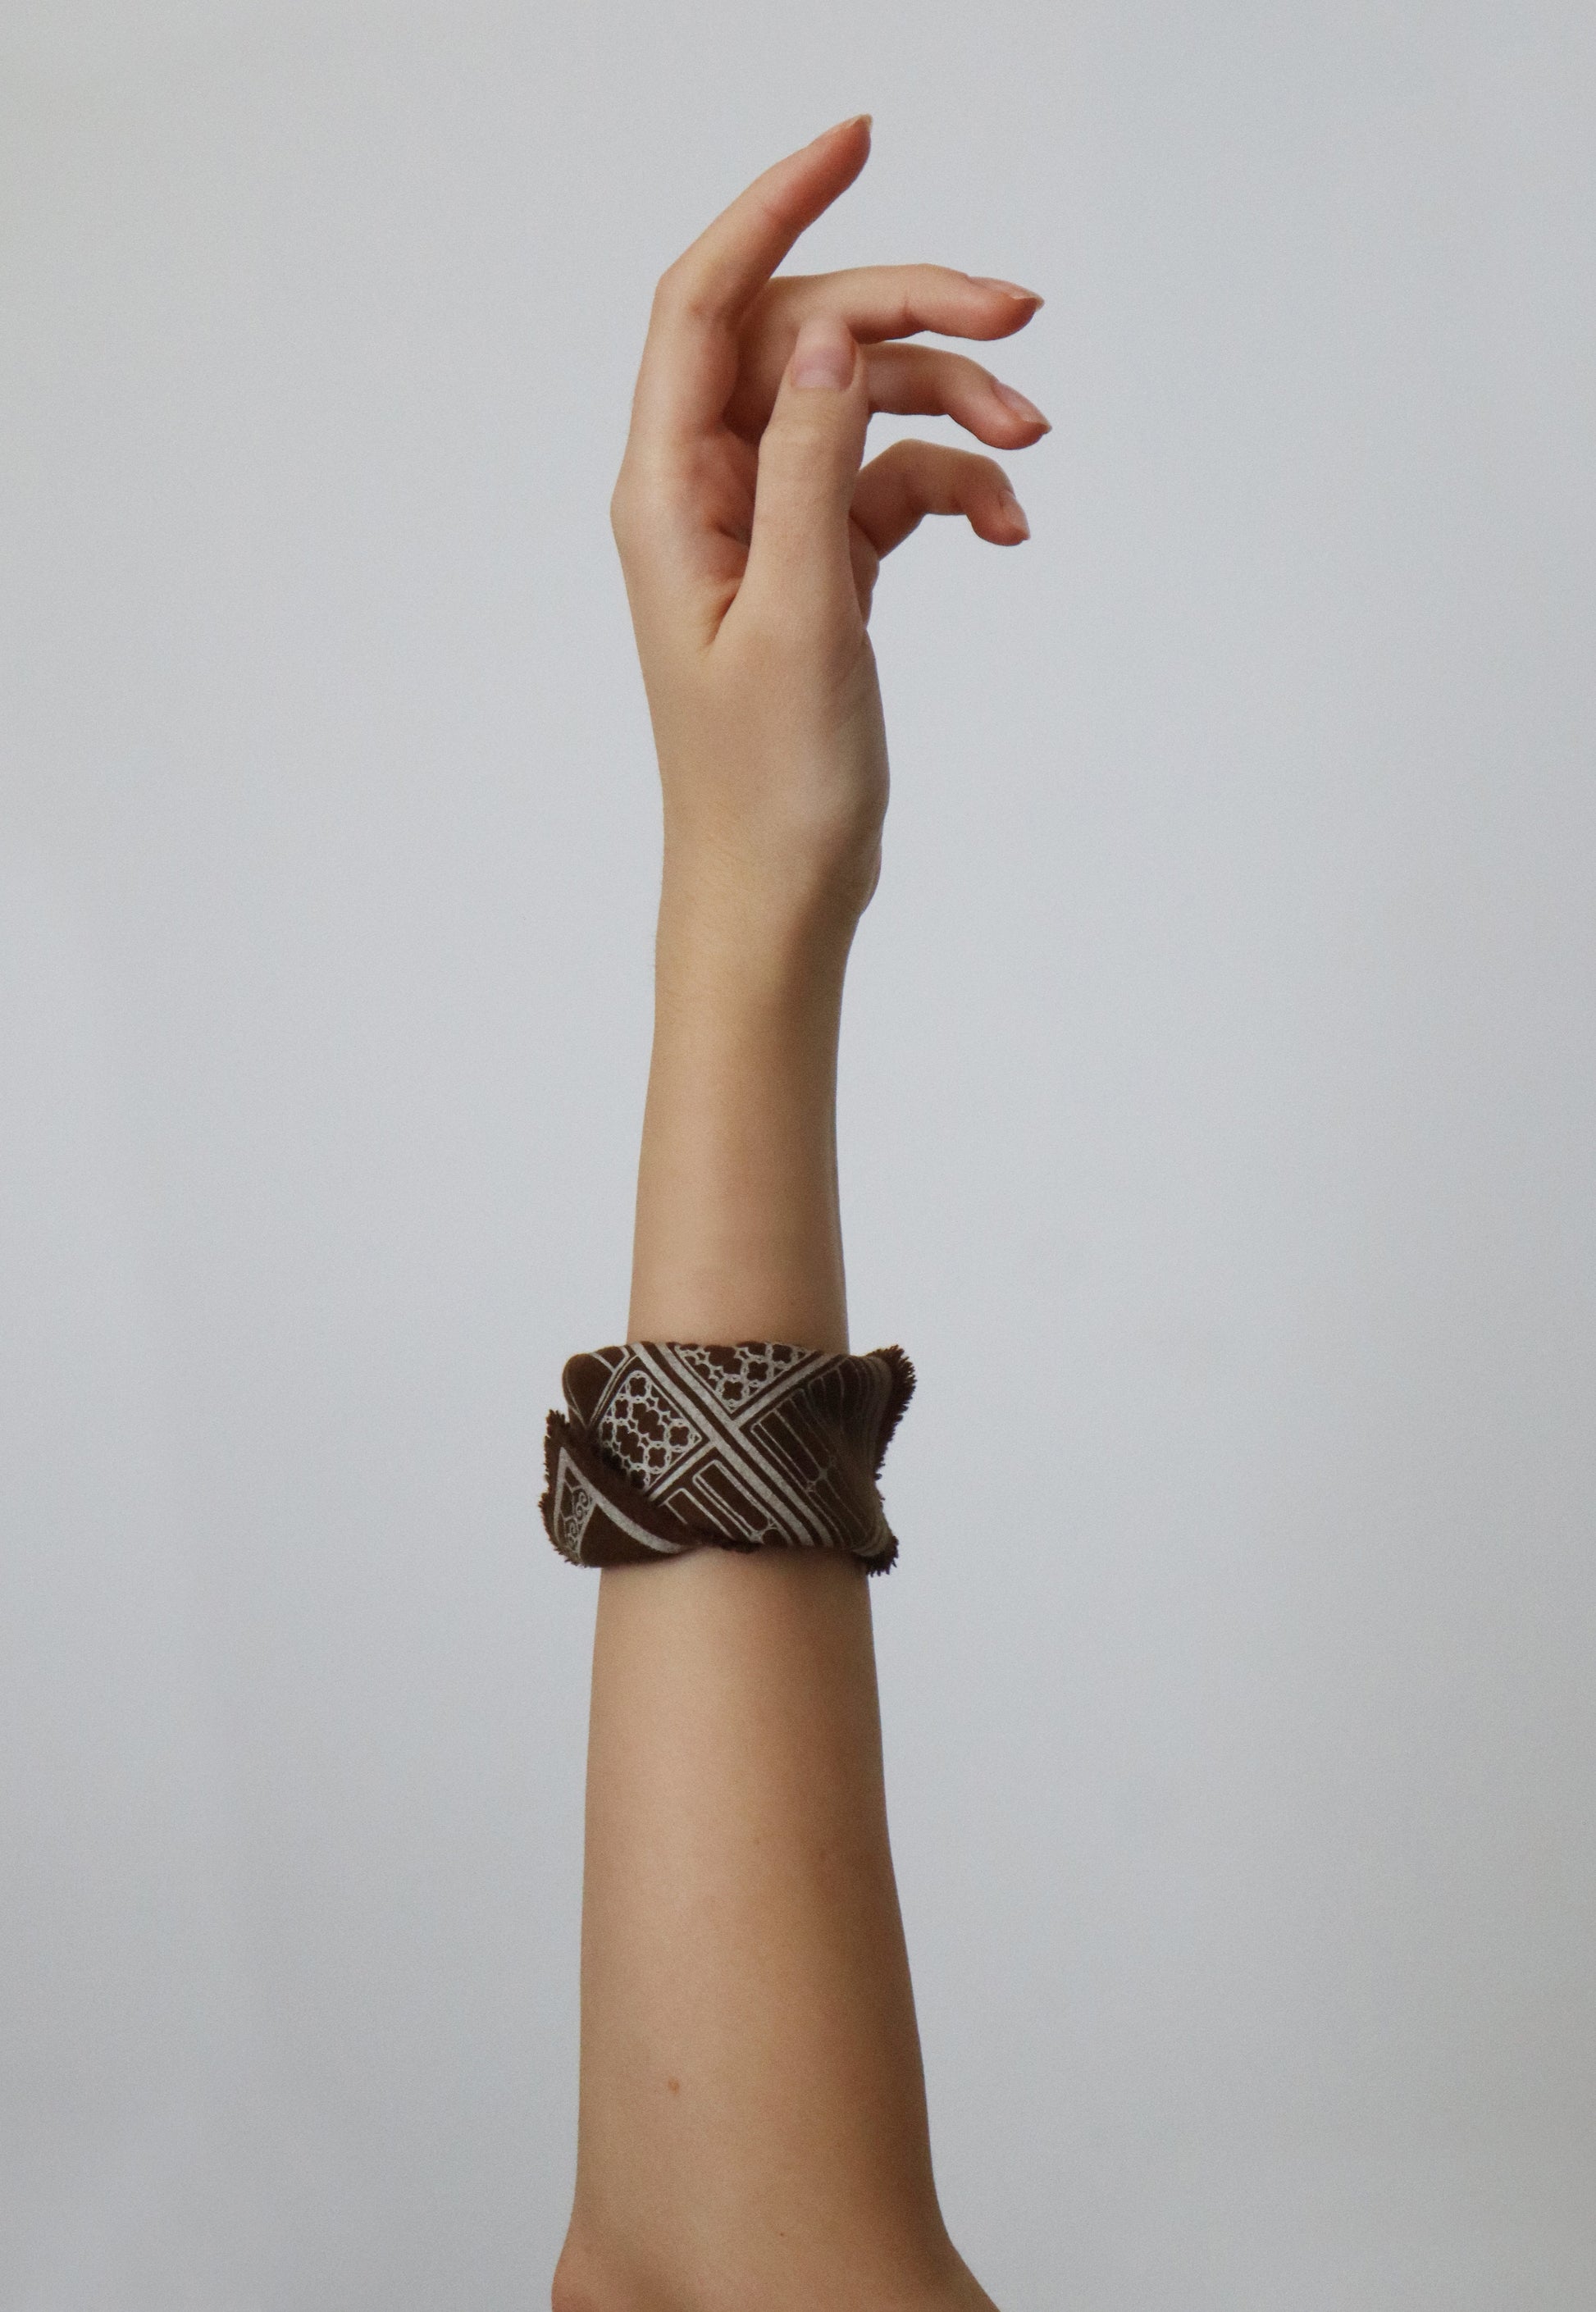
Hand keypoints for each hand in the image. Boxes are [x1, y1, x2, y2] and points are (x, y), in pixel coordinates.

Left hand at [610, 115, 1046, 938]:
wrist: (777, 892)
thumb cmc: (765, 783)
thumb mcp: (797, 613)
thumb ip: (806, 463)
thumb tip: (822, 329)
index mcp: (668, 489)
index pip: (704, 301)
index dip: (775, 206)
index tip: (860, 138)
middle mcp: (708, 489)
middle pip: (801, 337)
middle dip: (910, 316)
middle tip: (1022, 320)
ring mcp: (767, 524)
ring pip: (857, 405)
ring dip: (950, 406)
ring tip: (1032, 445)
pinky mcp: (819, 564)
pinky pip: (888, 480)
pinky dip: (953, 483)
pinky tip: (1006, 523)